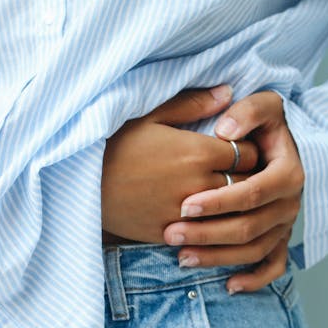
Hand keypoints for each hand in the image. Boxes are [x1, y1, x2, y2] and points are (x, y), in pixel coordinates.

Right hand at [101, 84, 262, 243]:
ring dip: (232, 205)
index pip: (249, 153)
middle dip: (247, 179)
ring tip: (228, 197)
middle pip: (246, 185)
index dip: (249, 151)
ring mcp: (186, 213)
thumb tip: (228, 93)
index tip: (241, 150)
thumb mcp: (149, 115)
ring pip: (230, 214)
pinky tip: (204, 217)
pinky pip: (205, 234)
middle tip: (240, 174)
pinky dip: (209, 225)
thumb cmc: (114, 142)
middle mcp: (198, 185)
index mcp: (199, 152)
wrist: (77, 182)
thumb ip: (193, 104)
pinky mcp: (171, 234)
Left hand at [163, 89, 304, 293]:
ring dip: (218, 258)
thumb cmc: (263, 123)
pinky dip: (254, 280)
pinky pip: (273, 266)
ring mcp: (286, 224)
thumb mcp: (263, 105)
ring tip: (182, 258)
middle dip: (208, 233)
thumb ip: (247, 111)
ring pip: (254, 250)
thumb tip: (225, 129)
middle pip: (249, 227)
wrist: (279, 141)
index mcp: (288, 173)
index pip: (252, 194)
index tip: (185, 204)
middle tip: (171, 234)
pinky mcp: (281, 238)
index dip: (219, 202)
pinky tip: (228, 285)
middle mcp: (290, 203)